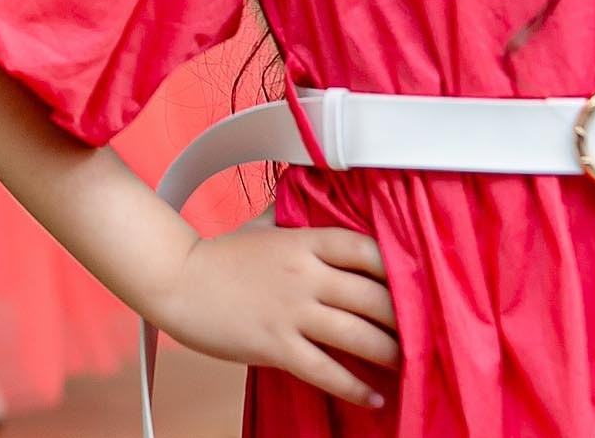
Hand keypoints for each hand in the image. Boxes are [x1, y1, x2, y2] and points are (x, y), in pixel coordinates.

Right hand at [141, 218, 397, 409]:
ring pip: (360, 336)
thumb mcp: (259, 226)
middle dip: (406, 320)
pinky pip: (328, 371)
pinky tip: (373, 397)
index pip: (366, 248)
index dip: (398, 269)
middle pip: (375, 297)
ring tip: (405, 364)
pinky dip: (357, 388)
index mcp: (302, 241)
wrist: (174, 280)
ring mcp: (290, 310)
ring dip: (391, 355)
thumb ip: (290, 217)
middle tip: (421, 334)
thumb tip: (308, 197)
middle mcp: (304, 274)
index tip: (415, 285)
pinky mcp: (276, 344)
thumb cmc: (217, 256)